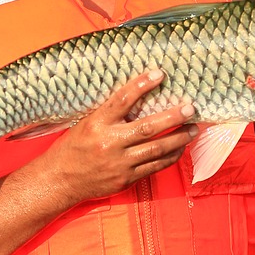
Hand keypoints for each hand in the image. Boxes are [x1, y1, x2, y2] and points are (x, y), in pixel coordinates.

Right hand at [48, 69, 196, 203]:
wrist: (61, 180)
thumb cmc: (74, 147)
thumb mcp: (87, 123)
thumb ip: (111, 114)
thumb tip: (140, 97)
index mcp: (97, 124)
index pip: (122, 100)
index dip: (141, 85)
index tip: (159, 74)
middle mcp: (109, 143)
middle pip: (147, 127)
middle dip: (172, 117)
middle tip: (190, 108)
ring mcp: (119, 163)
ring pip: (156, 149)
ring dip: (178, 138)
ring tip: (193, 129)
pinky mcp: (126, 179)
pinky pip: (155, 167)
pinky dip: (170, 156)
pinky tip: (180, 148)